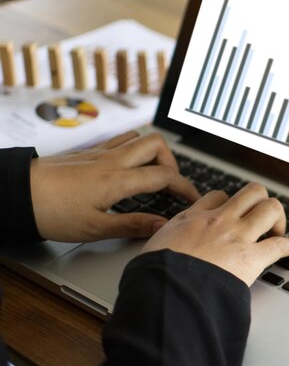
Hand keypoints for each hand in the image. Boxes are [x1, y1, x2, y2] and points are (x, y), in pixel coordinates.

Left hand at [30, 131, 199, 241]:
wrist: (16, 193)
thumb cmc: (51, 212)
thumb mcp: (94, 228)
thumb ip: (133, 225)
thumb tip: (163, 226)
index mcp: (117, 180)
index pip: (164, 176)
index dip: (185, 187)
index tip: (193, 199)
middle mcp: (112, 160)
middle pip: (157, 144)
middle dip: (173, 163)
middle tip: (171, 184)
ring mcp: (101, 152)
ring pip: (139, 137)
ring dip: (154, 153)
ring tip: (153, 175)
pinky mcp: (89, 152)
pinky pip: (121, 140)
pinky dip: (135, 149)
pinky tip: (129, 167)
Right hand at [142, 182, 288, 285]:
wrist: (167, 291)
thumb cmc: (155, 275)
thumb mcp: (151, 250)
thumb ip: (161, 244)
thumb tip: (157, 252)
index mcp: (193, 218)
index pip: (217, 196)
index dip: (228, 203)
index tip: (231, 212)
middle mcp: (219, 221)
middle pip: (251, 193)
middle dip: (260, 202)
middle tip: (260, 219)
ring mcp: (237, 236)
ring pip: (270, 208)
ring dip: (277, 218)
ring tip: (277, 231)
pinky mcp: (251, 258)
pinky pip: (279, 245)